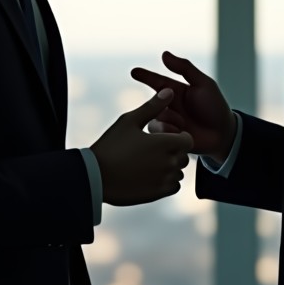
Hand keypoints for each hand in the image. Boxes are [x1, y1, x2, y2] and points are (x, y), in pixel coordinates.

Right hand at [90, 88, 194, 205]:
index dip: (177, 137)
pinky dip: (166, 181)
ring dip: (169, 167)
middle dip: (173, 152)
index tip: (162, 137)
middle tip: (151, 150)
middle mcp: (170, 162)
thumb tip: (170, 90)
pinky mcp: (158, 194)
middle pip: (184, 155)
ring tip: (147, 163)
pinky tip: (148, 175)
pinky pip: (173, 186)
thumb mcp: (130, 120)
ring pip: (178, 172)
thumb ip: (153, 106)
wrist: (95, 176)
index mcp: (166, 143)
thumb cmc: (111, 145)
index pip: (188, 140)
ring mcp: (165, 180)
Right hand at [131, 52, 236, 162]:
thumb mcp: (203, 84)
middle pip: (153, 102)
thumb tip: (164, 54)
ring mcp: (167, 122)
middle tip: (171, 102)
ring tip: (183, 123)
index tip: (134, 72)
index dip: (144, 76)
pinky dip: (170, 132)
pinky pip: (159, 134)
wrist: (223, 134)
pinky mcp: (167, 138)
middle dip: (160, 103)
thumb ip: (185, 68)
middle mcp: (168, 106)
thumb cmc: (214, 106)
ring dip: (168, 119)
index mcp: (174, 91)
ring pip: (155, 118)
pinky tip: (181, 133)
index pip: (156, 81)